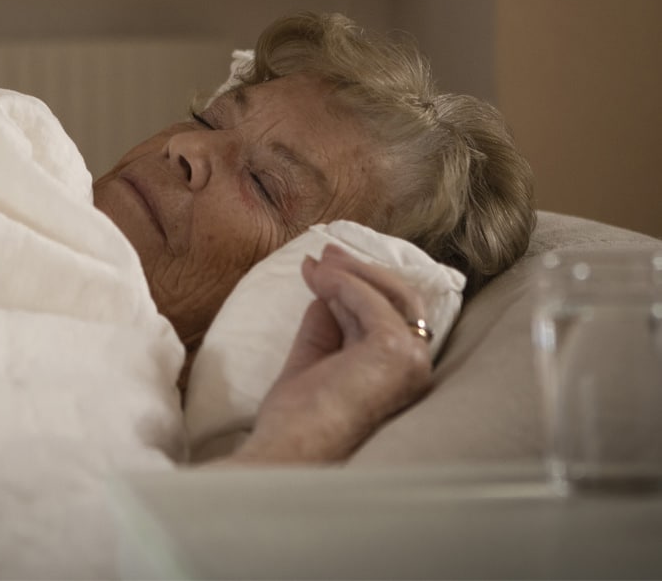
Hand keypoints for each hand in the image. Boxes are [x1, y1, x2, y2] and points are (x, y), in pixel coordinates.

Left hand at [228, 244, 432, 462]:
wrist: (290, 451)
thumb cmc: (300, 418)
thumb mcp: (314, 358)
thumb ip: (326, 324)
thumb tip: (326, 287)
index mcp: (401, 372)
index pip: (391, 313)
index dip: (360, 284)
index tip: (324, 264)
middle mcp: (415, 366)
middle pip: (400, 298)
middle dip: (360, 270)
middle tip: (325, 253)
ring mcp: (409, 360)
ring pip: (389, 294)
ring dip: (349, 272)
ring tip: (314, 265)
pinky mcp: (394, 351)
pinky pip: (369, 301)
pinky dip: (342, 284)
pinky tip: (318, 279)